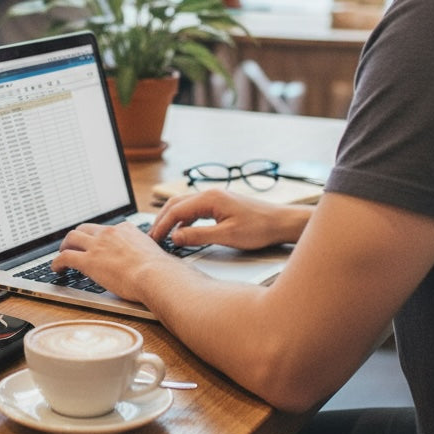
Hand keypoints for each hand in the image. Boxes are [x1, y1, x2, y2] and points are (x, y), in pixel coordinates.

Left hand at [52, 221, 174, 302]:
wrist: (156, 276)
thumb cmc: (161, 271)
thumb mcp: (156, 254)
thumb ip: (149, 255)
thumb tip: (158, 263)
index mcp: (126, 230)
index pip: (107, 229)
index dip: (99, 237)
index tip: (97, 243)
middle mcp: (110, 233)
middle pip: (86, 228)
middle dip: (78, 236)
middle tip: (74, 245)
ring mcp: (98, 245)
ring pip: (72, 237)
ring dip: (65, 245)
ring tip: (62, 254)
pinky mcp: (89, 261)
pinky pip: (66, 257)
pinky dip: (57, 262)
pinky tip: (56, 269)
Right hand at [148, 188, 312, 251]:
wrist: (281, 222)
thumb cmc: (259, 228)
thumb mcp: (227, 236)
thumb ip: (198, 236)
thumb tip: (175, 237)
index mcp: (209, 198)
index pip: (176, 210)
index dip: (162, 225)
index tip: (153, 239)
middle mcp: (210, 194)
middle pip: (176, 204)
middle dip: (162, 220)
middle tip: (152, 237)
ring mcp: (215, 198)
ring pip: (184, 206)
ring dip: (171, 219)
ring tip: (163, 234)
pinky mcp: (220, 205)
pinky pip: (194, 209)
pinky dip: (184, 219)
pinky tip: (183, 231)